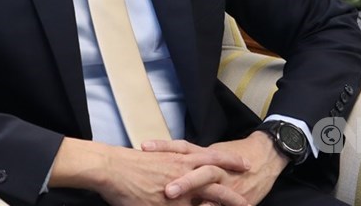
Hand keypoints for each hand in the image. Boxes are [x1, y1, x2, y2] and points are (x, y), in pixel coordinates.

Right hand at [48, 137, 251, 205]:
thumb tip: (173, 174)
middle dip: (234, 192)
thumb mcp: (155, 158)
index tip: (242, 166)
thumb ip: (169, 164)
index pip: (211, 161)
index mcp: (181, 159)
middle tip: (249, 200)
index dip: (228, 164)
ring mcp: (179, 189)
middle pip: (217, 182)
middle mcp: (184, 173)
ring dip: (225, 203)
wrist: (112, 167)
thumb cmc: (128, 162)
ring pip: (210, 198)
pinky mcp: (170, 202)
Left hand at [146, 132, 289, 205]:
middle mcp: (214, 167)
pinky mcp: (236, 196)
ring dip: (198, 194)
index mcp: (204, 154)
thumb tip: (162, 160)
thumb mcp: (208, 154)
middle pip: (197, 169)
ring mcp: (226, 182)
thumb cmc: (232, 155)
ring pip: (211, 187)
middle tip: (167, 189)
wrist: (266, 156)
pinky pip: (223, 204)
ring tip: (181, 199)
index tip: (144, 148)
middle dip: (184, 180)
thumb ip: (188, 159)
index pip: (181, 147)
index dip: (163, 147)